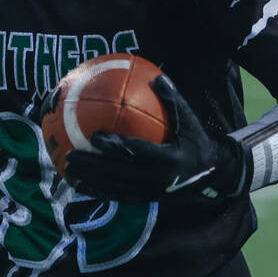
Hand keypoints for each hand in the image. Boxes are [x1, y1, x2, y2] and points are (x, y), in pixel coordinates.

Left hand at [64, 75, 244, 201]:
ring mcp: (150, 192)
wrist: (210, 177)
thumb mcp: (190, 122)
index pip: (138, 152)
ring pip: (114, 187)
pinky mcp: (145, 199)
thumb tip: (155, 77)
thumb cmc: (195, 142)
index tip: (95, 136)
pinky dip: (98, 191)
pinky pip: (117, 196)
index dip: (116, 146)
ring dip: (90, 180)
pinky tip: (80, 184)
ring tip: (67, 169)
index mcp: (169, 159)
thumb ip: (173, 101)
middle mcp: (157, 179)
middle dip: (93, 165)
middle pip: (119, 172)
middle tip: (70, 154)